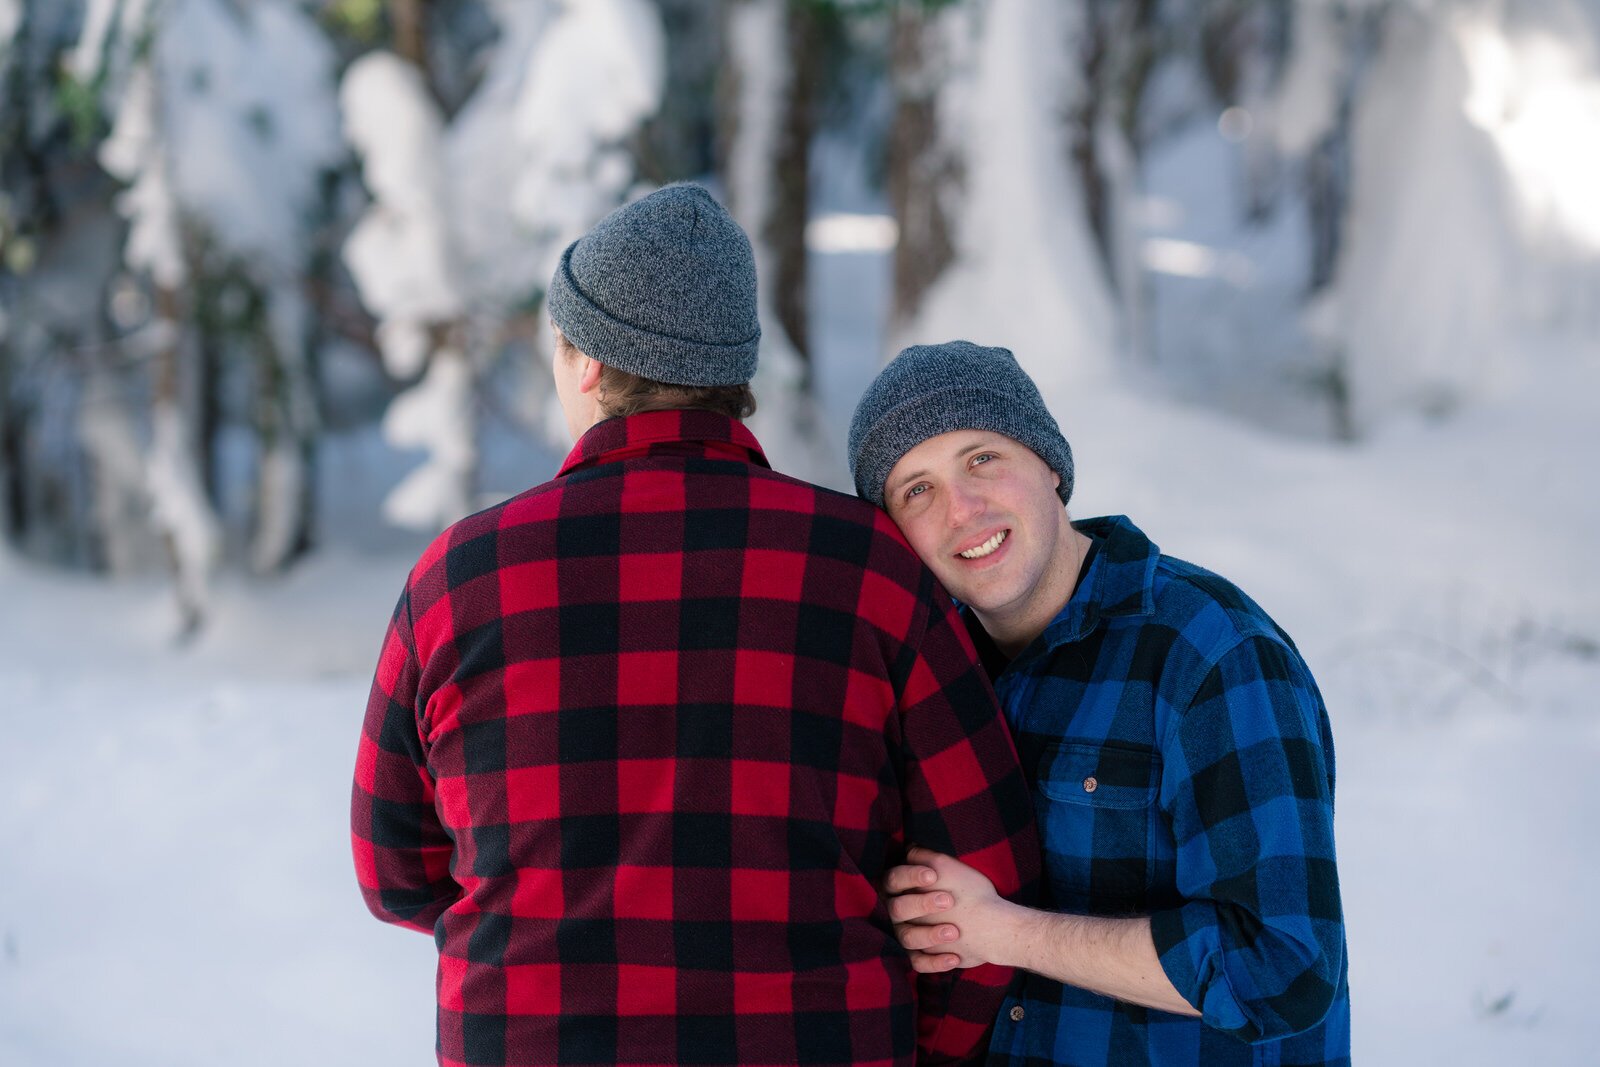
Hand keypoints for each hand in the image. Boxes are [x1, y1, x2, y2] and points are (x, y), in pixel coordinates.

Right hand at [882, 846, 1011, 971]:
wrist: (991, 922)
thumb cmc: (966, 890)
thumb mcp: (947, 868)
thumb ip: (926, 857)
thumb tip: (910, 847)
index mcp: (902, 889)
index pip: (893, 880)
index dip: (909, 877)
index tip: (932, 876)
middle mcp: (900, 914)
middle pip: (897, 909)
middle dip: (921, 904)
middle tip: (948, 901)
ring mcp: (909, 935)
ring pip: (907, 938)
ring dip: (929, 935)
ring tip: (954, 931)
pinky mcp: (921, 956)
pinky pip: (919, 963)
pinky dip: (935, 962)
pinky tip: (954, 957)